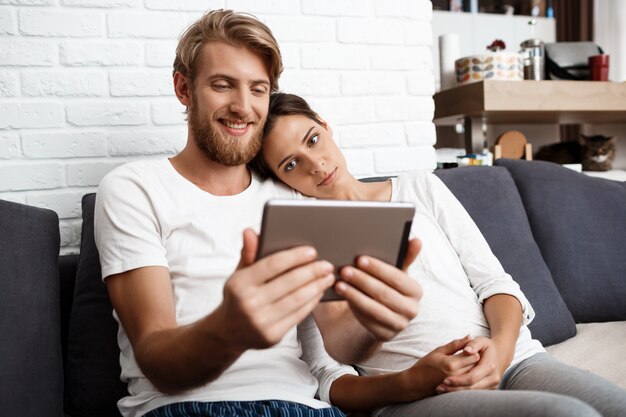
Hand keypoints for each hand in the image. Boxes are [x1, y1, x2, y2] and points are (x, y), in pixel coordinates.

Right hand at [217, 228, 335, 350]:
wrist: (229, 332)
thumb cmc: (239, 296)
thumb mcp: (239, 274)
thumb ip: (249, 253)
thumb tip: (250, 231)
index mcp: (239, 284)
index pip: (271, 265)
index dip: (294, 257)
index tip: (312, 251)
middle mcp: (248, 303)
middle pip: (289, 282)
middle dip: (312, 271)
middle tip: (327, 264)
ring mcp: (260, 322)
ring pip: (297, 299)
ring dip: (316, 286)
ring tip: (328, 277)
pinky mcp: (272, 336)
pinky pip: (298, 315)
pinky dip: (311, 302)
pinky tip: (318, 292)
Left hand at [334, 238, 422, 340]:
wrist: (376, 315)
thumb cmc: (382, 287)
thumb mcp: (391, 273)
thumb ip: (403, 257)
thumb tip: (416, 240)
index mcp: (415, 291)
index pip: (398, 278)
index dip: (378, 268)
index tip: (360, 258)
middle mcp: (412, 310)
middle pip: (385, 293)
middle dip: (363, 280)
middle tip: (344, 270)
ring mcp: (399, 325)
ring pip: (375, 308)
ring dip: (355, 295)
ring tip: (338, 283)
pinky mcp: (385, 336)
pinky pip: (368, 321)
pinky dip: (354, 307)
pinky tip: (342, 297)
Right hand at [399, 335, 479, 399]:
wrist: (415, 384)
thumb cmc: (425, 365)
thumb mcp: (438, 351)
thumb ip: (455, 344)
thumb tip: (469, 336)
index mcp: (451, 364)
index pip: (474, 355)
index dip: (474, 350)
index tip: (470, 348)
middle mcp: (457, 375)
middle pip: (477, 366)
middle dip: (476, 359)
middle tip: (471, 355)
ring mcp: (458, 385)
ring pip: (476, 375)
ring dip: (475, 369)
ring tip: (468, 363)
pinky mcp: (458, 391)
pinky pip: (472, 384)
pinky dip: (471, 377)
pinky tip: (466, 373)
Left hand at [436, 336, 511, 392]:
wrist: (500, 354)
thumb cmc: (486, 346)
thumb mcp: (480, 341)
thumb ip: (472, 344)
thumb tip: (467, 351)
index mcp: (489, 366)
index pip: (472, 377)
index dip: (458, 380)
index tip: (444, 380)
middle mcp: (493, 378)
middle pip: (472, 388)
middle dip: (455, 389)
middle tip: (440, 387)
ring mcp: (493, 385)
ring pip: (473, 393)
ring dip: (457, 393)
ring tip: (442, 390)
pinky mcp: (491, 389)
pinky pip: (475, 394)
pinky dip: (463, 394)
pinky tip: (450, 391)